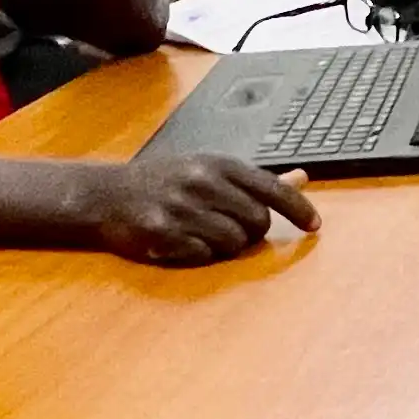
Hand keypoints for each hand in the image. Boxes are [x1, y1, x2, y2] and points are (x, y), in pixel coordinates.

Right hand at [88, 156, 319, 264]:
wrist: (104, 194)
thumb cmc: (163, 181)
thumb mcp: (207, 168)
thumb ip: (254, 179)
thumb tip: (302, 178)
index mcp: (217, 163)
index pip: (272, 188)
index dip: (299, 210)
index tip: (315, 226)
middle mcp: (202, 182)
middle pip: (258, 222)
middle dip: (252, 231)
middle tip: (230, 226)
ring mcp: (182, 209)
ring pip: (235, 243)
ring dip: (226, 245)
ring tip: (201, 232)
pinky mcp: (164, 234)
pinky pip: (205, 256)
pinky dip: (200, 254)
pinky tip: (182, 241)